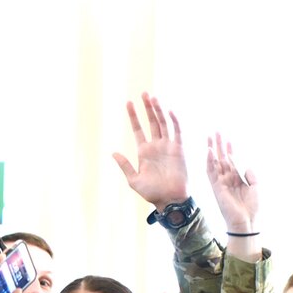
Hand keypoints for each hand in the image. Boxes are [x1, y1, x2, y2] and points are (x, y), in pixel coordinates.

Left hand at [112, 93, 186, 210]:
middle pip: (151, 122)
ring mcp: (168, 146)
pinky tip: (168, 111)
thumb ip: (125, 165)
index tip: (128, 103)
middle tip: (143, 93)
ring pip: (163, 123)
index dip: (134, 116)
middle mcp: (156, 146)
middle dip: (147, 108)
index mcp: (144, 151)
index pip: (138, 129)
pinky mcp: (178, 149)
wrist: (169, 199)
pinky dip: (173, 121)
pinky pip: (177, 132)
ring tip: (153, 98)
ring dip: (158, 111)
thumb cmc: (152, 192)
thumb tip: (113, 152)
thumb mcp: (134, 180)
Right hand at [204, 133, 258, 233]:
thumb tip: (246, 167)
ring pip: (215, 163)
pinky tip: (209, 151)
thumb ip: (251, 176)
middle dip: (219, 146)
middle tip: (216, 132)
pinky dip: (209, 162)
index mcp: (236, 180)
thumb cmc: (252, 208)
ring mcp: (221, 184)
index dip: (229, 150)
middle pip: (221, 159)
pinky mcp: (217, 188)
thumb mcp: (256, 187)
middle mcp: (227, 180)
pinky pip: (211, 172)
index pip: (231, 162)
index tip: (227, 139)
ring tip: (210, 137)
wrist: (247, 222)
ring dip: (212, 149)